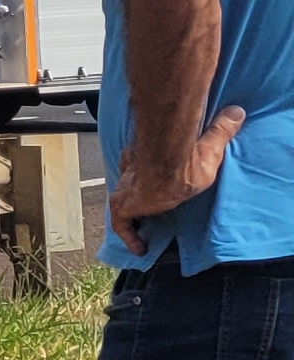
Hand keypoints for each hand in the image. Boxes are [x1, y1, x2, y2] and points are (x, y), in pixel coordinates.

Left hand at [113, 104, 246, 247]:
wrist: (167, 168)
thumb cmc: (187, 159)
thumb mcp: (209, 147)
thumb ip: (220, 131)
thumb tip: (236, 112)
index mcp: (148, 156)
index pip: (140, 163)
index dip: (144, 171)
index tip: (151, 180)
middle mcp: (133, 172)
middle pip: (130, 182)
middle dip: (136, 193)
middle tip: (147, 207)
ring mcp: (126, 189)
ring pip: (125, 203)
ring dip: (133, 215)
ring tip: (143, 229)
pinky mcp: (124, 206)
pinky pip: (122, 225)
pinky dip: (129, 236)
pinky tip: (139, 248)